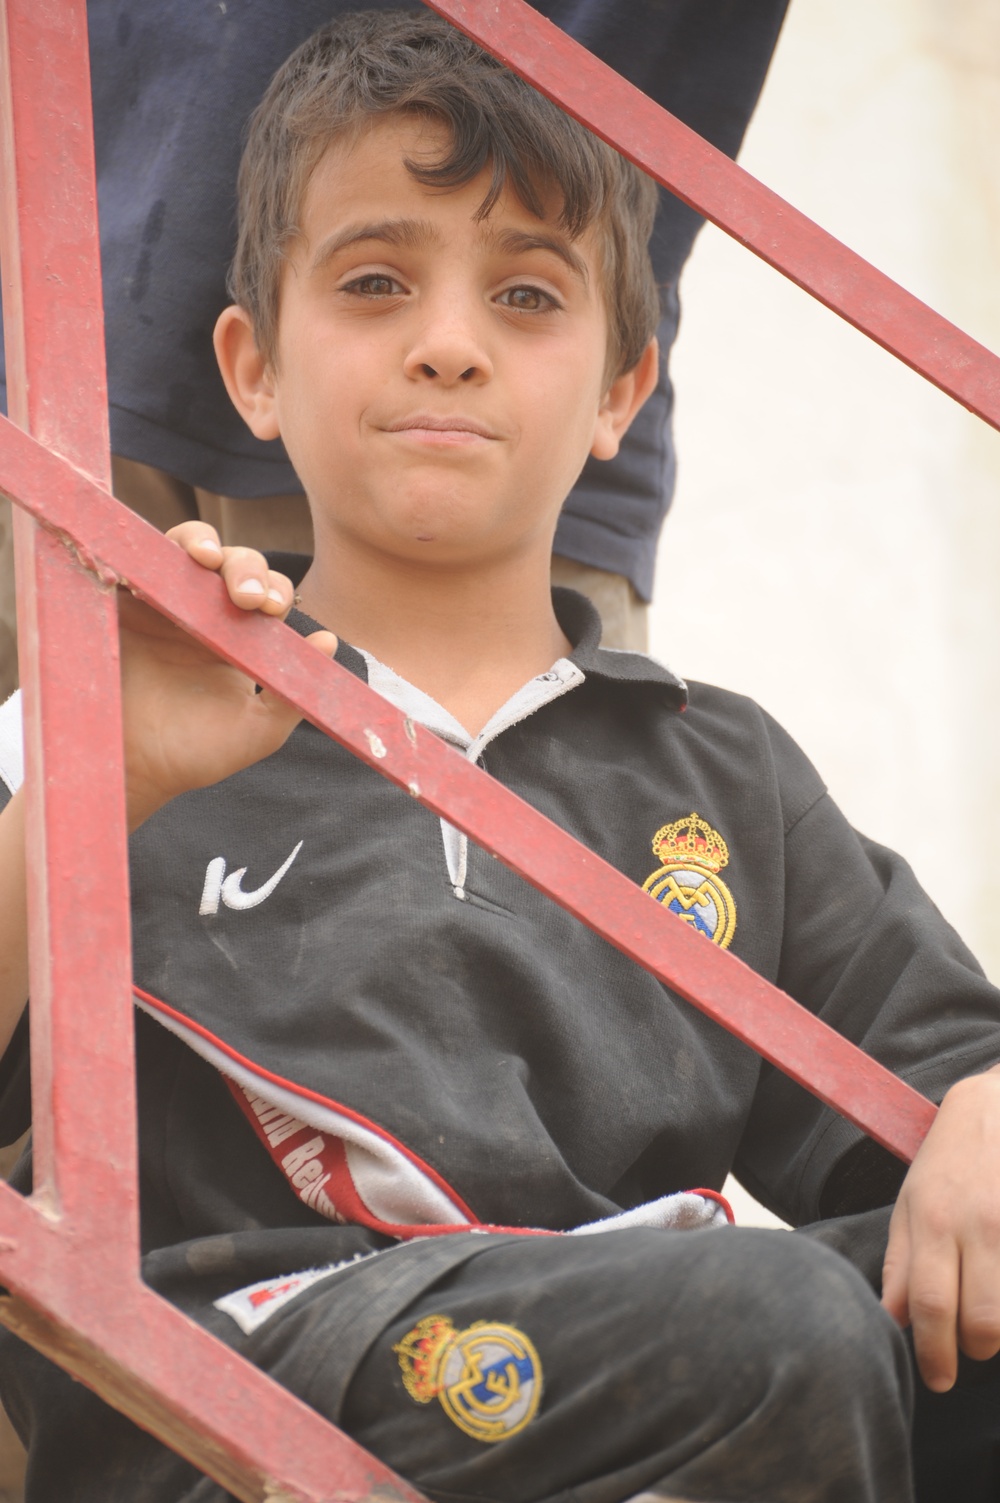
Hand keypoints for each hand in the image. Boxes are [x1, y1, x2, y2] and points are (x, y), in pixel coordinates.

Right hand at [120, 523, 335, 827]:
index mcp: (238, 637)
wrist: (133, 770)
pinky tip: (169, 557)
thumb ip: (295, 693)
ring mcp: (160, 603)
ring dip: (202, 543)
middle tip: (248, 597)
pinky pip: (136, 560)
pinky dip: (151, 549)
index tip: (273, 609)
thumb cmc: (195, 755)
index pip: (265, 594)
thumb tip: (329, 641)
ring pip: (186, 548)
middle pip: (232, 564)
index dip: (274, 591)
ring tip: (208, 558)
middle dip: (247, 568)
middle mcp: (202, 613)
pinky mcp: (121, 602)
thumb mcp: (258, 729)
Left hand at [882, 1065, 999, 1389]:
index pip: (930, 1305)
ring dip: (998, 1334)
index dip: (934, 1353)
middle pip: (979, 1321)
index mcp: (933, 1220)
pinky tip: (999, 1292)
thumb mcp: (910, 1202)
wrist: (996, 1108)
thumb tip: (892, 1318)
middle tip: (964, 1353)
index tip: (936, 1378)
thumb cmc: (949, 1161)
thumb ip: (901, 1261)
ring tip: (985, 1328)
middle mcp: (976, 1225)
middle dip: (971, 1352)